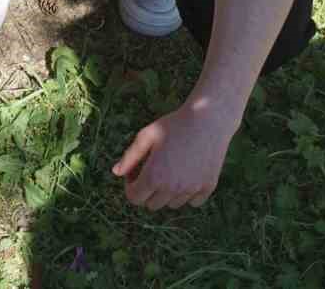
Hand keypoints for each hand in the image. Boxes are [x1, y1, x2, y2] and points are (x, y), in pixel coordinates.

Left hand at [111, 100, 239, 208]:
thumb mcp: (146, 136)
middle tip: (151, 170)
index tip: (135, 172)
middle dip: (147, 191)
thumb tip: (116, 172)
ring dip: (167, 193)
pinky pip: (193, 202)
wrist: (207, 119)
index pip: (134, 198)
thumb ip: (129, 157)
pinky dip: (188, 194)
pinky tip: (187, 174)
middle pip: (152, 205)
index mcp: (154, 176)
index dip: (130, 186)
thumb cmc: (173, 125)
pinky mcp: (208, 187)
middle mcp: (173, 188)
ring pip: (172, 204)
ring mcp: (192, 189)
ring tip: (170, 170)